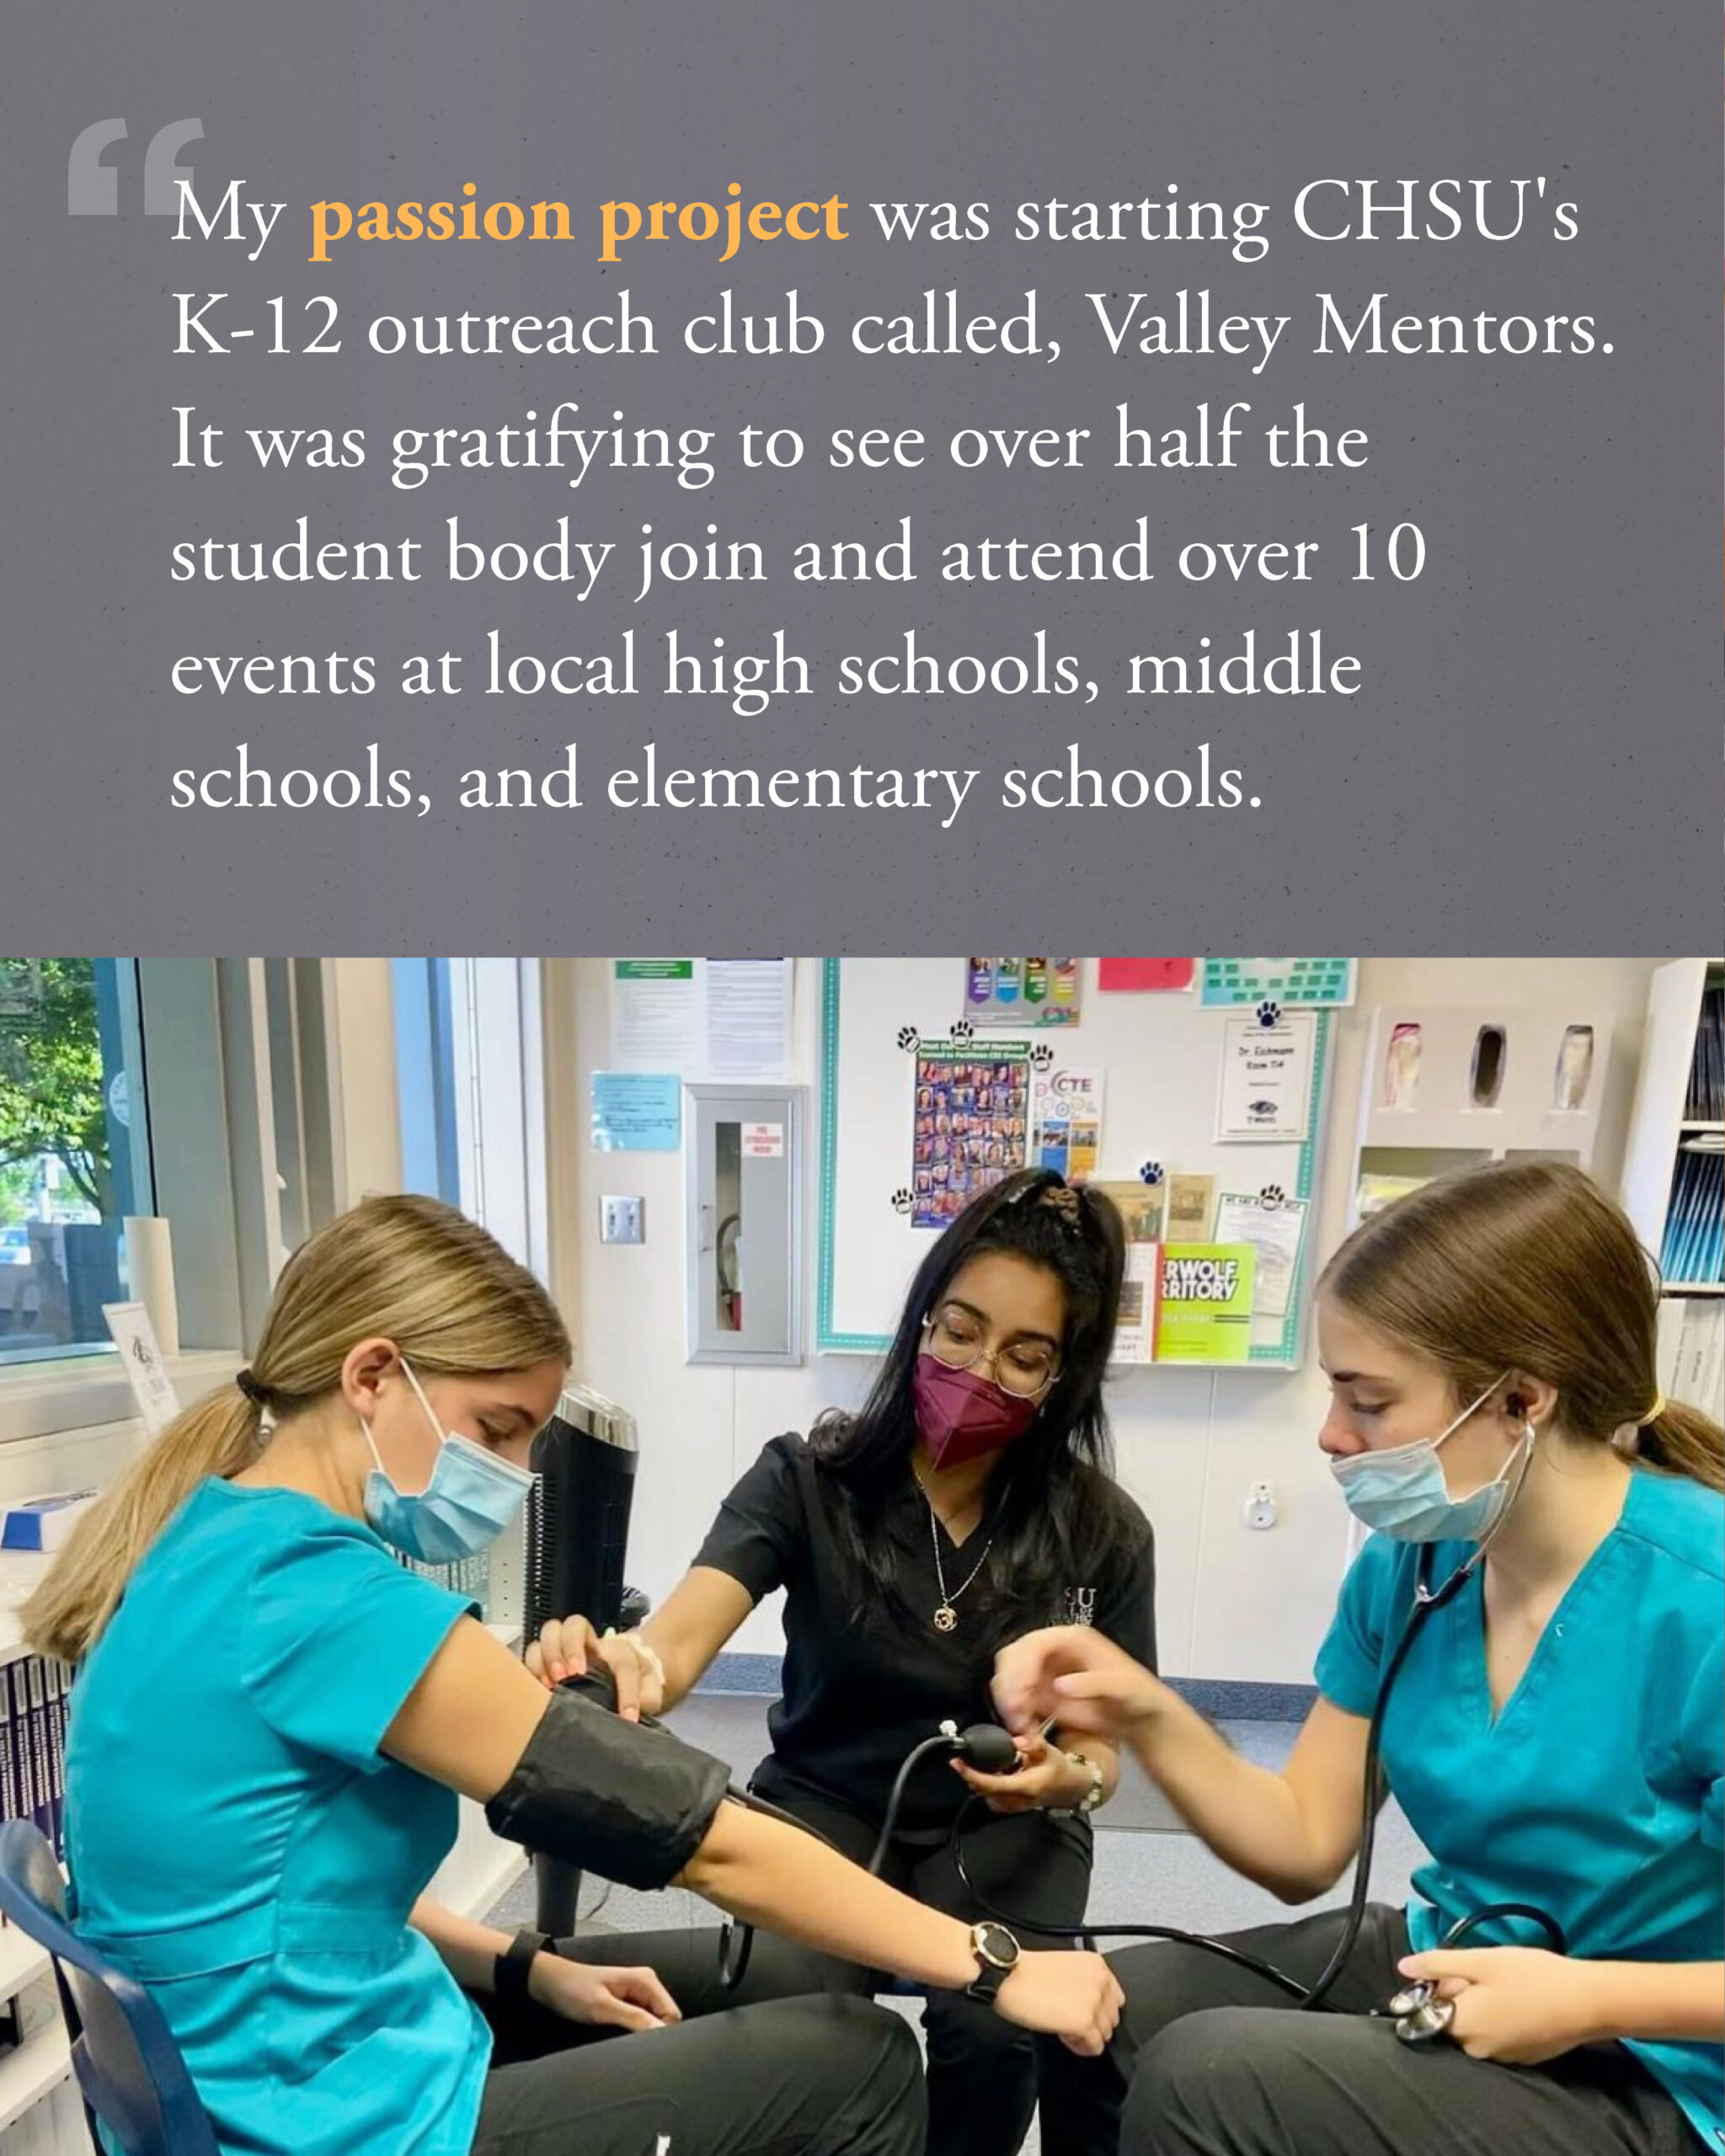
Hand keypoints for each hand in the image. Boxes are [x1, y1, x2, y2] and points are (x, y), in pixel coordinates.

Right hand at [524, 1616, 664, 1721]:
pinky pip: (532, 1652)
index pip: (624, 1663)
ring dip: (548, 1654)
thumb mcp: (650, 1693)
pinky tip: (537, 1686)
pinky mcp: (549, 1661)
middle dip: (570, 1647)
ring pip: (550, 1632)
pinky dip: (531, 1666)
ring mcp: (567, 1649)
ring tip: (551, 1682)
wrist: (625, 1673)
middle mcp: (591, 1645)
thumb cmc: (634, 1683)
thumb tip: (631, 1715)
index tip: (627, 1716)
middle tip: (571, 1675)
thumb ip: (648, 1699)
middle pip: (575, 1624)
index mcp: (620, 1653)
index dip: (627, 1692)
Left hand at [526, 1951, 682, 2032]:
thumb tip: (661, 2033)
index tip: (644, 2048)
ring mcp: (637, 1995)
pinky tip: (620, 2038)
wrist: (551, 1983)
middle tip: (630, 2047)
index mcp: (645, 1980)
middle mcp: (646, 1985)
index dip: (663, 2034)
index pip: (673, 2015)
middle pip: (666, 2020)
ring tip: (621, 2041)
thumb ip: (634, 2019)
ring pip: (654, 2023)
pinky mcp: (628, 2004)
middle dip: (653, 2036)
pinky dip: (635, 2033)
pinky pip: (642, 2023)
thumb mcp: (602, 2008)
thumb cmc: (572, 1990)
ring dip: (642, 2035)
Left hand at [951, 1732, 1088, 1814]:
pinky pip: (993, 1798)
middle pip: (984, 1792)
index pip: (991, 1784)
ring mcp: (1014, 1807)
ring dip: (978, 1782)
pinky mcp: (1013, 1807)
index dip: (971, 1774)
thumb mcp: (1049, 1751)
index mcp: (1024, 1786)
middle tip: (962, 1761)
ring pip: (986, 1796)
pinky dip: (987, 1787)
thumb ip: (1033, 1744)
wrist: (1071, 1788)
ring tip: (976, 1766)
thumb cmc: (1059, 1768)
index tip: (956, 1763)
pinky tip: (992, 1775)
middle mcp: (1017, 1801)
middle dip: (970, 1777)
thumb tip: (1016, 1741)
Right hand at [993, 1626, 1166, 1742]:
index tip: (1024, 1692)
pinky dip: (1014, 1716)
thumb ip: (1092, 1684)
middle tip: (1016, 1714)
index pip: (1035, 1643)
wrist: (1139, 1717)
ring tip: (1023, 1727)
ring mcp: (1042, 1672)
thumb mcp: (1122, 1687)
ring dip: (1007, 1703)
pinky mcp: (1039, 1695)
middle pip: (1012, 1657)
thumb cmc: (1136, 1694)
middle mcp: (1051, 1651)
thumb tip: (1059, 1685)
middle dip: (1009, 1685)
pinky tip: (1026, 1731)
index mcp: (1071, 1639)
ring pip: (1007, 1678)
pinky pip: (1014, 1701)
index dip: (1023, 1665)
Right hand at [994, 1948, 1122, 2056]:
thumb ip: (1085, 1983)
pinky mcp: (1084, 2022)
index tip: (1083, 2011)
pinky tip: (1061, 2034)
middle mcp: (1101, 1981)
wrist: (1007, 1976)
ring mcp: (1095, 2002)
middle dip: (1092, 2023)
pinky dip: (1079, 2047)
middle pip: (1112, 2018)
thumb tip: (1092, 2006)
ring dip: (1085, 2035)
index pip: (1115, 1998)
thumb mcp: (1065, 1967)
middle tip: (1068, 2019)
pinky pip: (1094, 2047)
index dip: (1097, 2009)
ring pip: (1105, 2034)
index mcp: (1097, 1964)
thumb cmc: (1026, 1971)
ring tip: (1063, 2025)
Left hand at [1395, 1947, 1605, 2064]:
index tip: (1461, 1972)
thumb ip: (1437, 1965)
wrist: (1586, 2001)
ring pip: (1477, 2029)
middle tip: (1488, 1976)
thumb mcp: (1480, 1961)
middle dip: (1462, 1997)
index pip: (1430, 2010)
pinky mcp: (1523, 2059)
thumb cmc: (1530, 1976)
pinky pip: (1498, 2037)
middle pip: (1453, 2020)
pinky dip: (1502, 2020)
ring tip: (1508, 1987)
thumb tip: (1403, 1968)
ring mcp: (1502, 2059)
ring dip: (1483, 2008)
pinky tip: (1522, 2003)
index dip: (1442, 1987)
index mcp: (1462, 2027)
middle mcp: (1477, 2051)